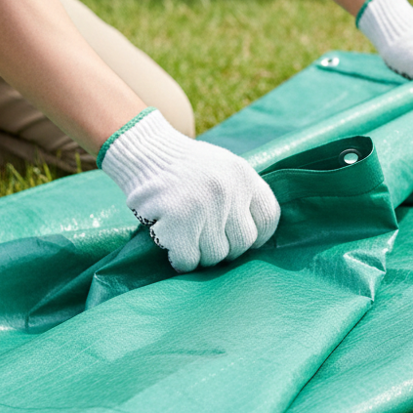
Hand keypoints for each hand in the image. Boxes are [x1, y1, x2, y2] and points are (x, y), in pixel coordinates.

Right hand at [99, 109, 280, 271]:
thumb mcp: (224, 168)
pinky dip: (180, 260)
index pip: (268, 219)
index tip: (238, 238)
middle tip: (207, 241)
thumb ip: (242, 195)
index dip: (257, 236)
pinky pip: (189, 260)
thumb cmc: (186, 167)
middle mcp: (228, 190)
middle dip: (226, 248)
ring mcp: (203, 206)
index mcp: (244, 175)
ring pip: (215, 255)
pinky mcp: (177, 222)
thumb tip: (255, 239)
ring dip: (201, 255)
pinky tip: (172, 245)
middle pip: (243, 242)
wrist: (144, 151)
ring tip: (188, 240)